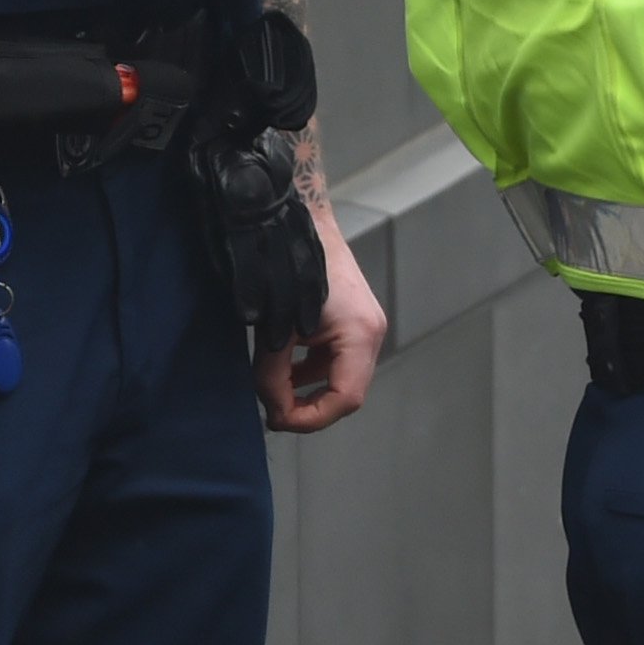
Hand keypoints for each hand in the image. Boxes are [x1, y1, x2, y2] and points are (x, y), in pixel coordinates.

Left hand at [256, 204, 383, 431]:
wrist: (301, 224)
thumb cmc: (289, 271)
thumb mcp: (275, 330)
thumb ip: (271, 376)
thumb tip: (271, 411)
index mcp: (361, 335)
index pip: (345, 398)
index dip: (311, 418)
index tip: (276, 420)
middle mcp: (372, 333)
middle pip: (348, 392)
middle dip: (310, 408)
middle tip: (272, 413)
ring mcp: (366, 327)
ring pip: (341, 378)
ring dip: (309, 390)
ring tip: (273, 390)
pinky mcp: (354, 322)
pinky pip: (337, 361)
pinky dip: (312, 372)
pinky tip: (285, 367)